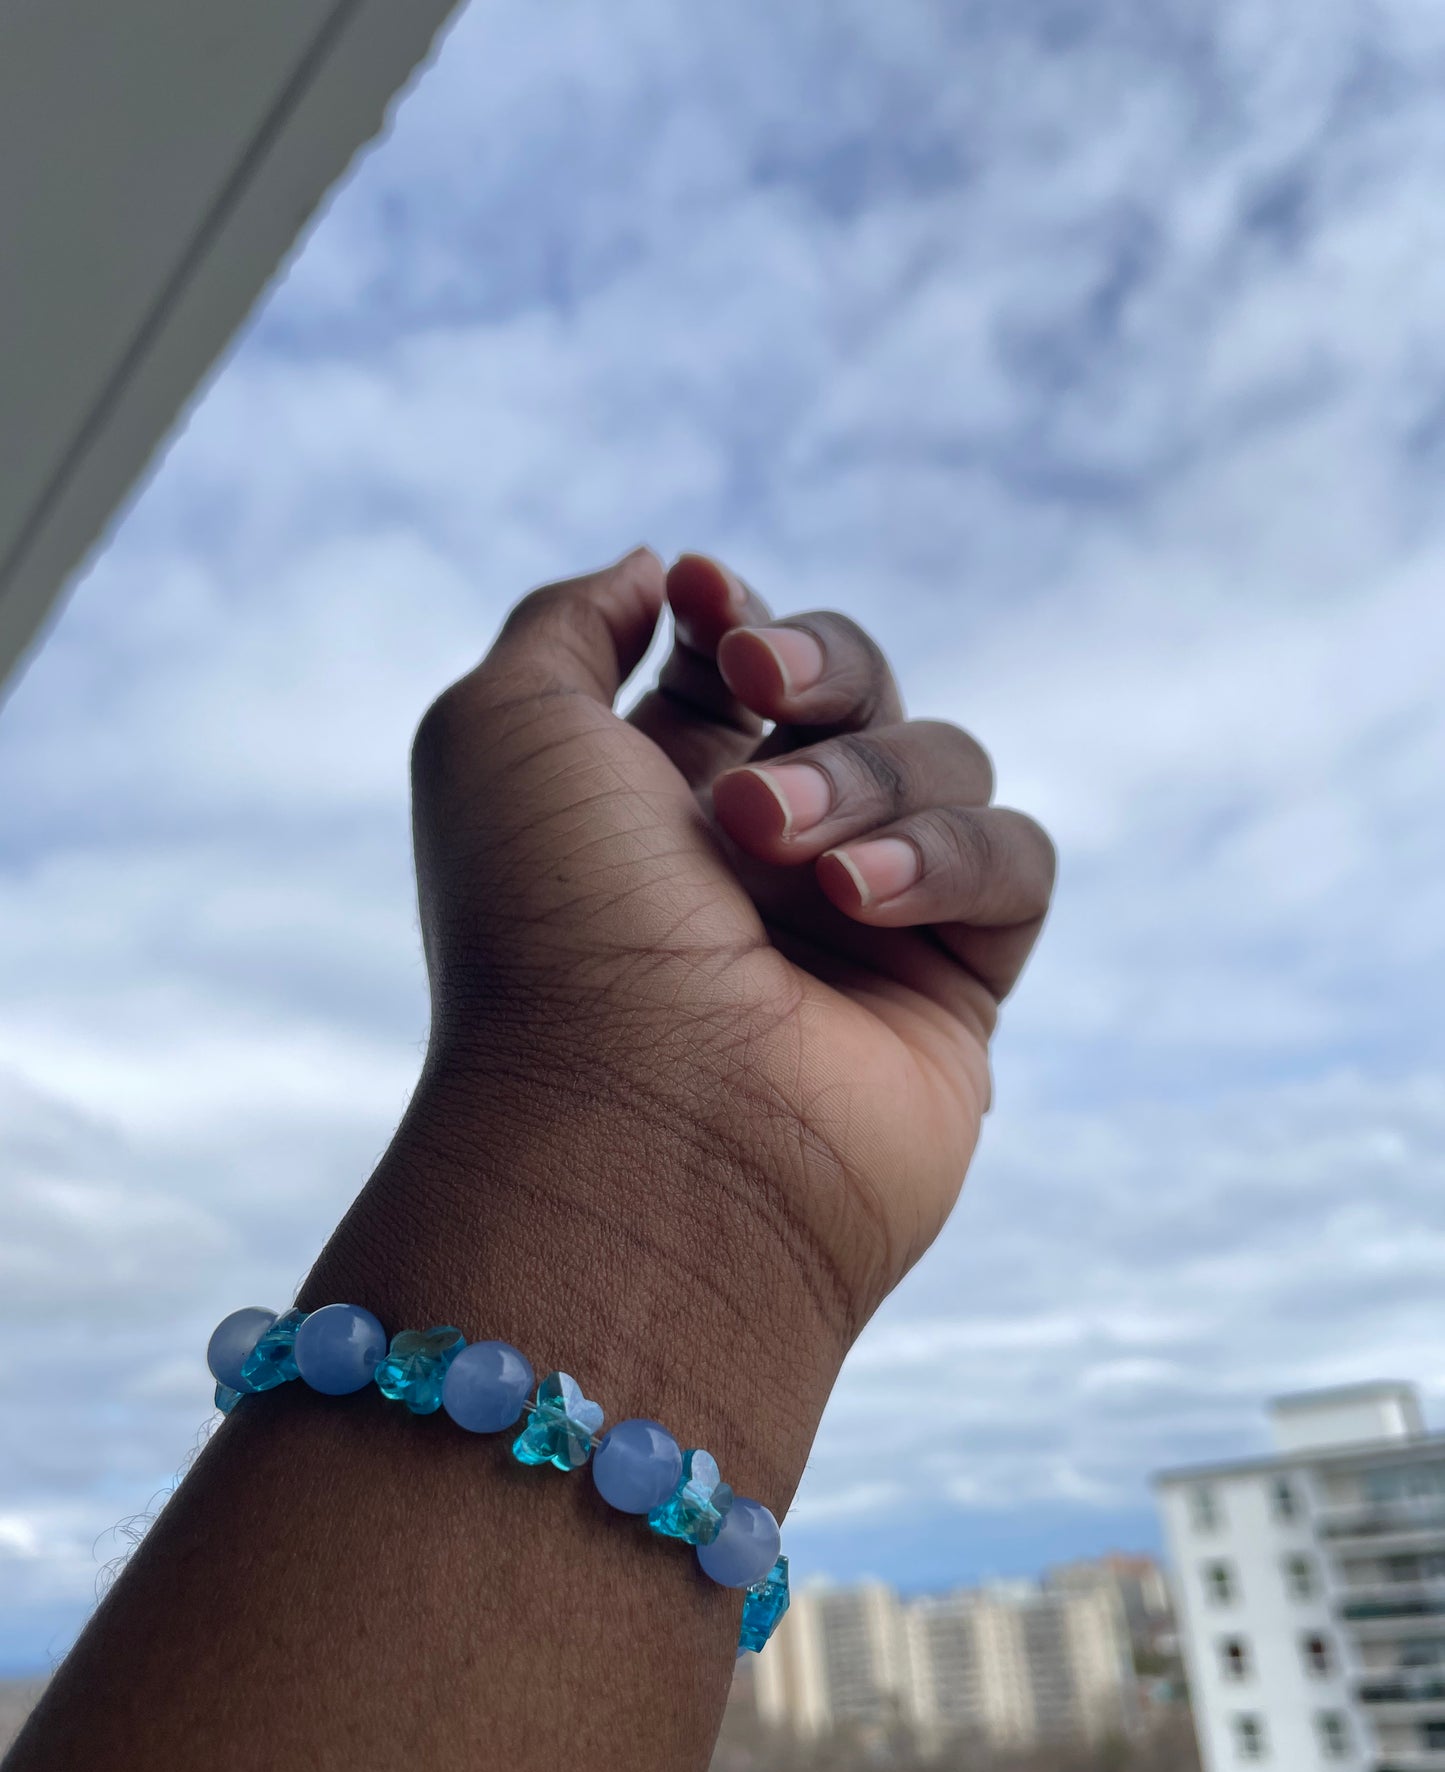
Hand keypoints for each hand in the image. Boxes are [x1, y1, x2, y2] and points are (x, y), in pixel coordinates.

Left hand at [408, 546, 1053, 1349]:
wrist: (636, 1124)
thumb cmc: (550, 925)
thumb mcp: (502, 730)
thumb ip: (570, 623)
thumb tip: (662, 578)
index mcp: (654, 798)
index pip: (740, 659)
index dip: (737, 616)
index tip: (701, 597)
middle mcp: (764, 855)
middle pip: (858, 683)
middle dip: (814, 666)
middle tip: (757, 696)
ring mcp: (866, 922)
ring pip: (944, 759)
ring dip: (862, 781)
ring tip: (782, 859)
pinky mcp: (957, 988)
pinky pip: (1015, 863)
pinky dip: (950, 860)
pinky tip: (861, 908)